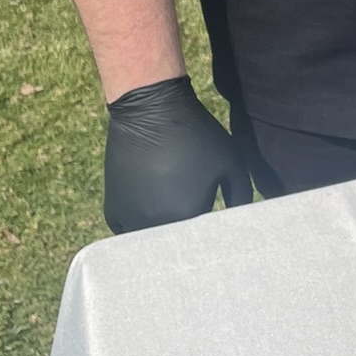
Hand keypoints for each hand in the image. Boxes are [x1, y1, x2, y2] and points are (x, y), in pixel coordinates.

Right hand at [103, 76, 253, 232]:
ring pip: (150, 240)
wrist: (150, 111)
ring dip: (161, 234)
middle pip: (175, 245)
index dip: (211, 237)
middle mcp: (156, 226)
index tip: (215, 228)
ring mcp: (130, 220)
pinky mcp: (113, 209)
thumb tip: (240, 220)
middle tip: (194, 223)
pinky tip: (149, 213)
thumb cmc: (195, 135)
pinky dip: (138, 226)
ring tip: (172, 218)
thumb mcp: (231, 162)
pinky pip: (127, 230)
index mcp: (188, 217)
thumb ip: (241, 195)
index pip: (203, 242)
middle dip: (187, 239)